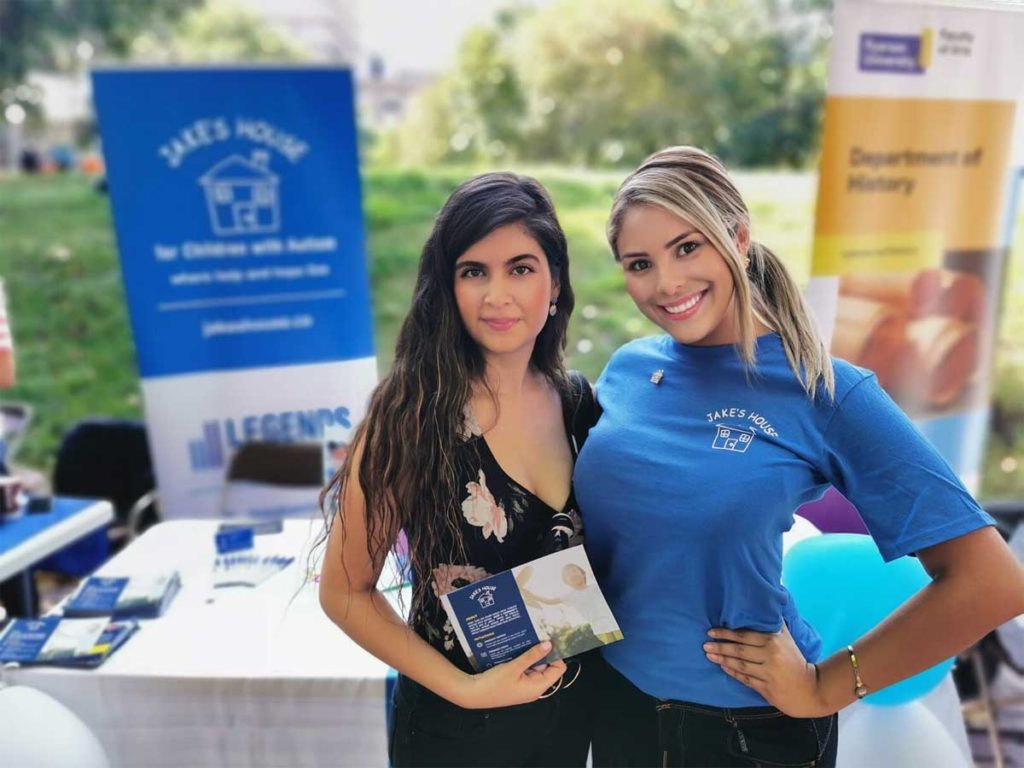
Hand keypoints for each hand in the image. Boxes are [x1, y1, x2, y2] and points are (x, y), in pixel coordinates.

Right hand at [455, 642, 566, 708]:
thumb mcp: (514, 667)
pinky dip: (522, 660)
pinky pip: (525, 669)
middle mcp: (534, 688)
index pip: (558, 670)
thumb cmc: (493, 684)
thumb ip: (532, 656)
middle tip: (535, 637)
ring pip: (534, 667)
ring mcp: (525, 686)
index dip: (556, 656)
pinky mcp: (516, 683)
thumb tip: (548, 645)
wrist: (473, 693)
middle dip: (541, 653)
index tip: (549, 641)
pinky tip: (516, 650)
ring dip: (530, 655)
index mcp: (537, 688)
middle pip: (546, 667)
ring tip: (524, 642)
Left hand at [704, 623, 826, 717]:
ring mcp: (768, 673)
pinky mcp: (767, 689)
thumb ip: (773, 623)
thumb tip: (763, 602)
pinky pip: (745, 679)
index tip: (711, 631)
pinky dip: (732, 673)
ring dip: (722, 660)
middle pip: (740, 650)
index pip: (745, 636)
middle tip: (705, 644)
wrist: (811, 689)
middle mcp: (770, 656)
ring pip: (740, 665)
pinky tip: (723, 667)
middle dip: (720, 646)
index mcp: (773, 641)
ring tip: (709, 654)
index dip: (726, 633)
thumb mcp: (787, 638)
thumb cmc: (795, 660)